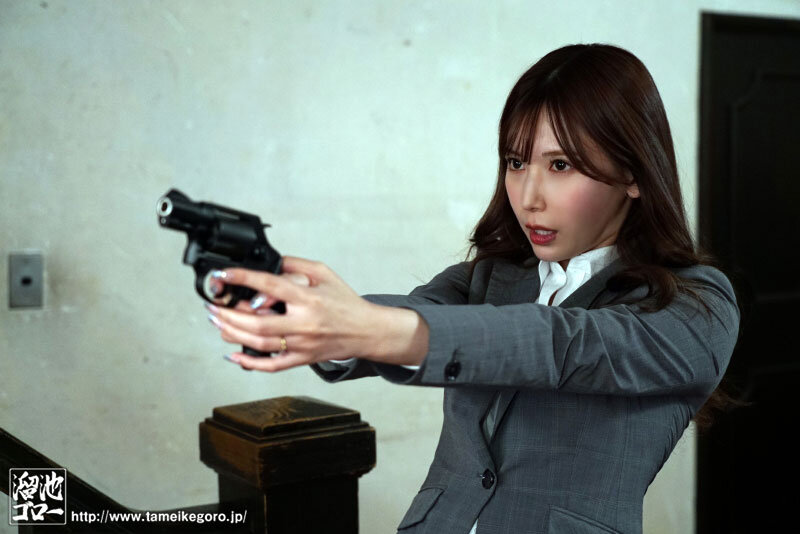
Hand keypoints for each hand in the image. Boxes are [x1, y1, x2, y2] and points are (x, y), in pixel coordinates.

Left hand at [205, 256, 427, 371]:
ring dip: (233, 334)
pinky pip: (272, 366)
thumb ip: (295, 265)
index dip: (244, 278)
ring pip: (260, 344)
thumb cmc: (345, 302)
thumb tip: (270, 262)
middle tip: (212, 307)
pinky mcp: (302, 359)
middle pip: (258, 322)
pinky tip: (233, 356)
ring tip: (218, 324)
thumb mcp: (324, 274)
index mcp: (308, 299)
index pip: (271, 286)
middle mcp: (303, 323)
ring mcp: (301, 344)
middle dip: (229, 315)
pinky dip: (250, 363)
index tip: (225, 275)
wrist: (366, 330)